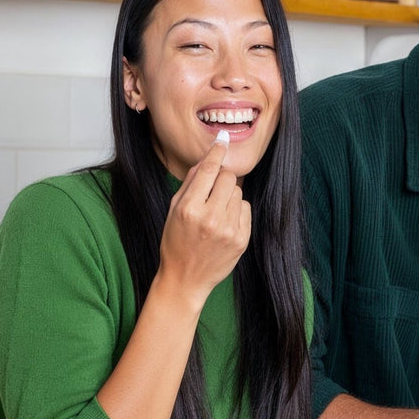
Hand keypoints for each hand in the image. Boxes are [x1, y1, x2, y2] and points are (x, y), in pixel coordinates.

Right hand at [156, 140, 250, 307]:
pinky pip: (245, 209)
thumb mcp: (173, 210)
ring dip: (228, 196)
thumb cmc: (176, 242)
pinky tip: (224, 224)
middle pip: (228, 177)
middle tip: (212, 192)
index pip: (208, 170)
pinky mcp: (241, 240)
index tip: (223, 140)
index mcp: (189, 208)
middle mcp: (210, 218)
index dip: (217, 152)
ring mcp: (228, 230)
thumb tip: (207, 159)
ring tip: (216, 212)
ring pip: (238, 192)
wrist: (185, 278)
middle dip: (221, 179)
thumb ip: (190, 183)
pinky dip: (236, 211)